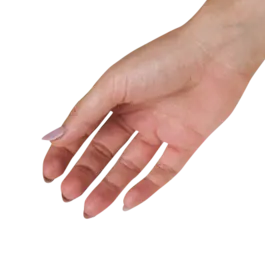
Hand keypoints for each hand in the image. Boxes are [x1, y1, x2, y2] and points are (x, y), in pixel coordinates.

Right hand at [40, 17, 260, 217]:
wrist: (213, 57)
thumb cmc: (162, 60)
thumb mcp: (115, 83)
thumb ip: (88, 112)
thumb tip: (61, 136)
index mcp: (114, 99)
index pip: (85, 131)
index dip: (67, 152)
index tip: (50, 172)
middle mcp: (135, 117)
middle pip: (104, 153)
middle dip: (85, 174)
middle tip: (69, 194)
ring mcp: (159, 132)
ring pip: (130, 166)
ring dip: (110, 186)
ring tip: (91, 206)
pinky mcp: (184, 145)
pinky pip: (163, 171)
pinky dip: (147, 187)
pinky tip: (128, 201)